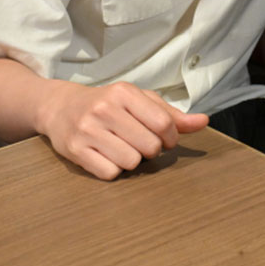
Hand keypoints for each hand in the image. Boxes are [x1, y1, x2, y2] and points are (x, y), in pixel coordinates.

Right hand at [38, 80, 207, 180]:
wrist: (60, 107)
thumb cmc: (108, 104)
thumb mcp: (139, 101)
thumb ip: (172, 114)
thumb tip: (204, 121)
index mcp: (124, 92)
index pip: (163, 124)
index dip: (170, 138)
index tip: (165, 139)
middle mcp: (104, 108)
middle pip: (149, 146)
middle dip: (150, 150)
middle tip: (140, 143)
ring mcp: (87, 130)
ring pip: (130, 162)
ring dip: (132, 160)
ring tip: (122, 148)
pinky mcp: (75, 150)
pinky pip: (110, 173)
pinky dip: (113, 170)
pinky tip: (107, 156)